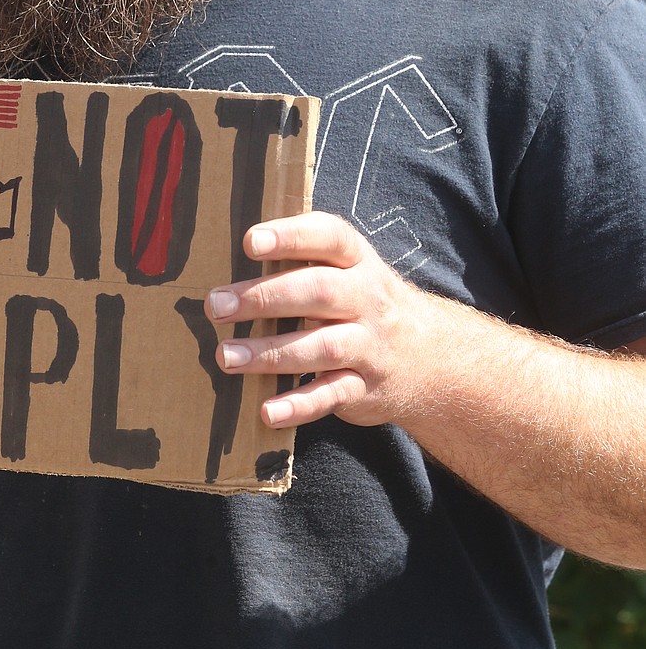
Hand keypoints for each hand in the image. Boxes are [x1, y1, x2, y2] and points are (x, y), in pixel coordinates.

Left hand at [204, 211, 431, 430]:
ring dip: (270, 352)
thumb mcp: (349, 272)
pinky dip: (300, 405)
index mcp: (357, 262)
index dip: (291, 237)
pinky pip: (332, 396)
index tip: (252, 241)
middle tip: (218, 305)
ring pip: (322, 346)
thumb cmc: (363, 304)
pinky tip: (268, 411)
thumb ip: (302, 260)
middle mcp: (366, 299)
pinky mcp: (364, 388)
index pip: (329, 238)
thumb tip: (227, 253)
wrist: (431, 360)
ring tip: (227, 356)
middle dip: (265, 297)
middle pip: (319, 291)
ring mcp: (369, 346)